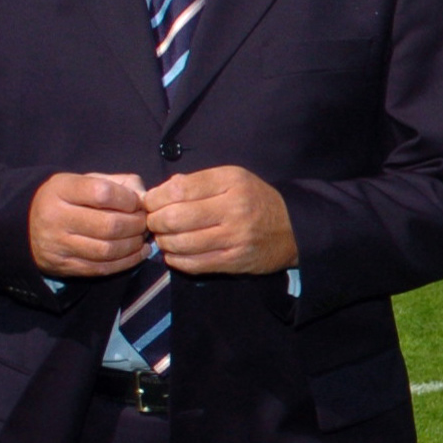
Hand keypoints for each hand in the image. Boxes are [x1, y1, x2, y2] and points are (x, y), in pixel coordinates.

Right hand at [29, 172, 150, 277]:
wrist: (28, 225)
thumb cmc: (68, 198)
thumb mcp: (86, 180)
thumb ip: (118, 183)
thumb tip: (145, 198)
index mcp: (61, 189)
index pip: (102, 193)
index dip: (128, 199)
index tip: (137, 202)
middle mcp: (55, 217)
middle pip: (108, 225)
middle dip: (136, 225)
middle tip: (144, 222)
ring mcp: (58, 245)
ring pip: (107, 250)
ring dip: (133, 245)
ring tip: (141, 237)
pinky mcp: (62, 266)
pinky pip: (101, 268)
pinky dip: (126, 262)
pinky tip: (137, 253)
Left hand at [144, 166, 298, 275]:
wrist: (292, 228)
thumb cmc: (255, 199)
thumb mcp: (233, 178)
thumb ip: (198, 182)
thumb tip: (161, 191)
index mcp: (231, 182)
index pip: (179, 189)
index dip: (156, 198)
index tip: (150, 202)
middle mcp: (233, 209)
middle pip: (175, 217)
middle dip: (155, 221)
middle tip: (153, 222)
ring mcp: (234, 238)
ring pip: (181, 243)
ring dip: (163, 241)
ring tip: (163, 237)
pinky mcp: (234, 262)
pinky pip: (194, 264)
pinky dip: (175, 259)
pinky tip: (173, 253)